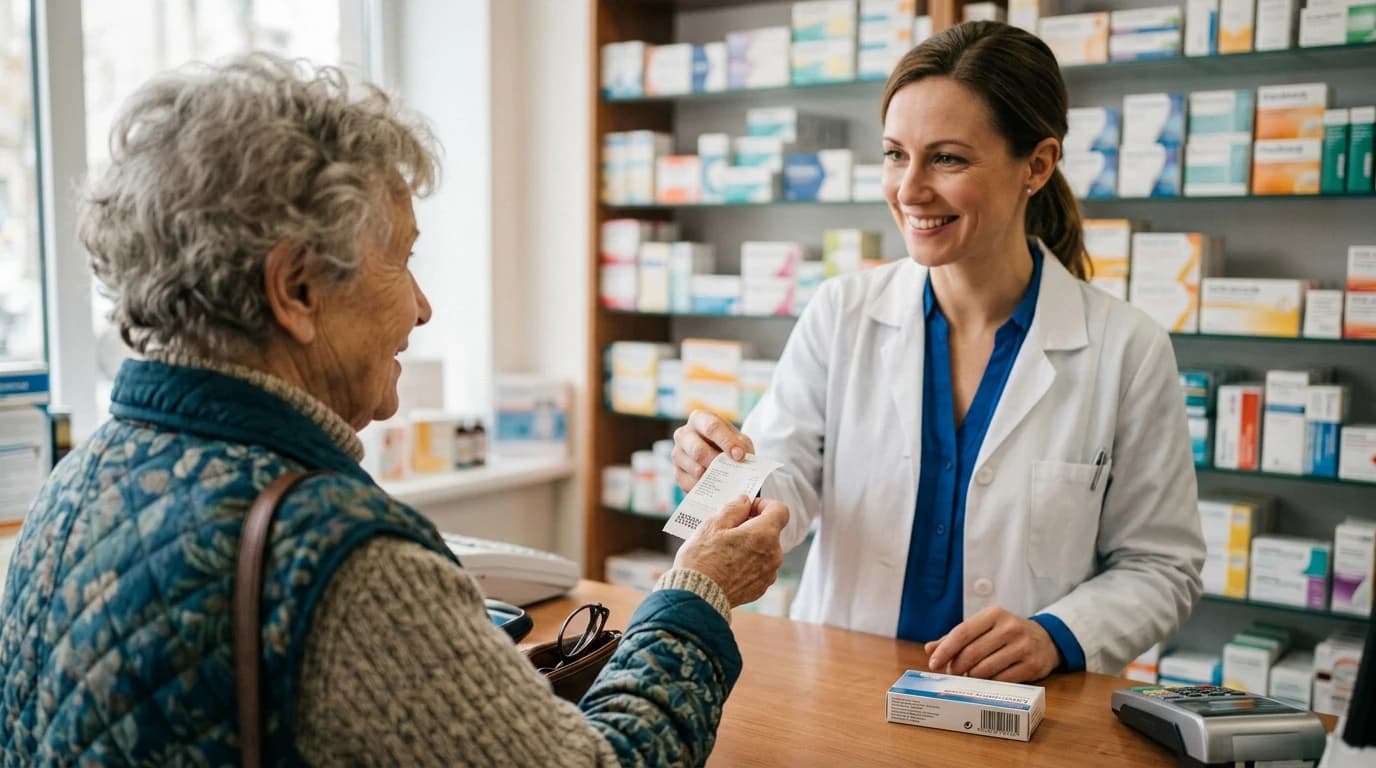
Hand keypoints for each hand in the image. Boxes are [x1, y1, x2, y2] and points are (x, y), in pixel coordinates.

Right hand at [672, 409, 755, 492]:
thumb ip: (741, 446)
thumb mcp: (740, 441)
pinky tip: (716, 486)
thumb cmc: (730, 445)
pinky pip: (690, 484)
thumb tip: (739, 457)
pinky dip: (706, 488)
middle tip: (731, 471)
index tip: (740, 456)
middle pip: (697, 450)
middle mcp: (683, 434)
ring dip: (713, 477)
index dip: (727, 442)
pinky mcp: (677, 473)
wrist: (721, 458)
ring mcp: (677, 454)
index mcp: (699, 419)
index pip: (711, 427)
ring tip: (727, 480)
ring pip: (694, 469)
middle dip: (717, 463)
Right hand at [674, 495, 787, 606]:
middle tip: (728, 530)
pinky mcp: (760, 588)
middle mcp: (773, 555)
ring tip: (725, 550)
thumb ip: (733, 508)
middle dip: (753, 526)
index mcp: (764, 534)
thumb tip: (744, 501)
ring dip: (750, 546)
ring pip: (765, 550)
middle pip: (770, 531)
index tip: (747, 508)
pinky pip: (759, 568)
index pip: (780, 510)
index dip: (764, 505)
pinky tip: (727, 567)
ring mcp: (768, 574)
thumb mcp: (712, 525)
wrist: (697, 597)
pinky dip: (748, 564)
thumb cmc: (702, 560)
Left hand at [923, 606, 1060, 682]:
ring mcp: (1023, 646)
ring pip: (986, 668)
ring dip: (971, 677)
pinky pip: (1002, 680)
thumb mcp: (983, 628)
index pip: (963, 632)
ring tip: (966, 677)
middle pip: (972, 652)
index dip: (946, 649)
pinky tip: (984, 682)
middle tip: (951, 673)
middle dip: (957, 666)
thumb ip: (956, 637)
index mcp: (994, 614)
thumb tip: (930, 649)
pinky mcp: (1032, 665)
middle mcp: (1009, 627)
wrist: (1045, 640)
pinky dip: (989, 684)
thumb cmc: (1005, 634)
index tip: (933, 663)